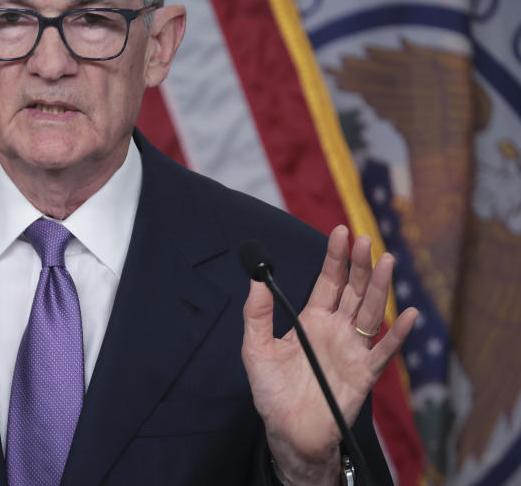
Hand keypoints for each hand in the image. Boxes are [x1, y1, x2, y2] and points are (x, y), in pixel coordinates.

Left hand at [240, 225, 417, 484]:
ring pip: (370, 312)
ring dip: (379, 287)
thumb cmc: (272, 391)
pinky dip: (397, 334)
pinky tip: (407, 314)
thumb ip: (257, 314)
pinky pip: (383, 352)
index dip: (335, 257)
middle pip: (353, 290)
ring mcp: (352, 350)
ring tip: (386, 261)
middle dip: (359, 264)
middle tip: (363, 239)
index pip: (328, 281)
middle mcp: (336, 329)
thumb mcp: (255, 348)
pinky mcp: (363, 374)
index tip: (340, 231)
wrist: (287, 432)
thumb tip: (256, 280)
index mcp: (312, 319)